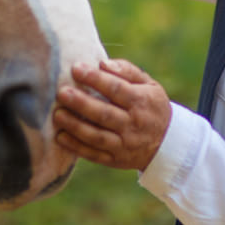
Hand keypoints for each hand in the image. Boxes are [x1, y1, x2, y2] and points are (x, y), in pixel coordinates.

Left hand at [54, 58, 171, 171]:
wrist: (166, 144)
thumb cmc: (151, 105)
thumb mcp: (148, 84)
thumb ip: (127, 71)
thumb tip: (102, 64)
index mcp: (142, 102)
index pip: (116, 89)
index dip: (95, 79)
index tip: (75, 68)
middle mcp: (133, 124)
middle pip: (105, 114)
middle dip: (81, 103)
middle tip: (62, 92)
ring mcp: (124, 145)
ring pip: (97, 136)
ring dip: (75, 126)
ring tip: (58, 114)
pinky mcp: (115, 160)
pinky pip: (94, 155)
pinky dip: (76, 147)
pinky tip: (60, 137)